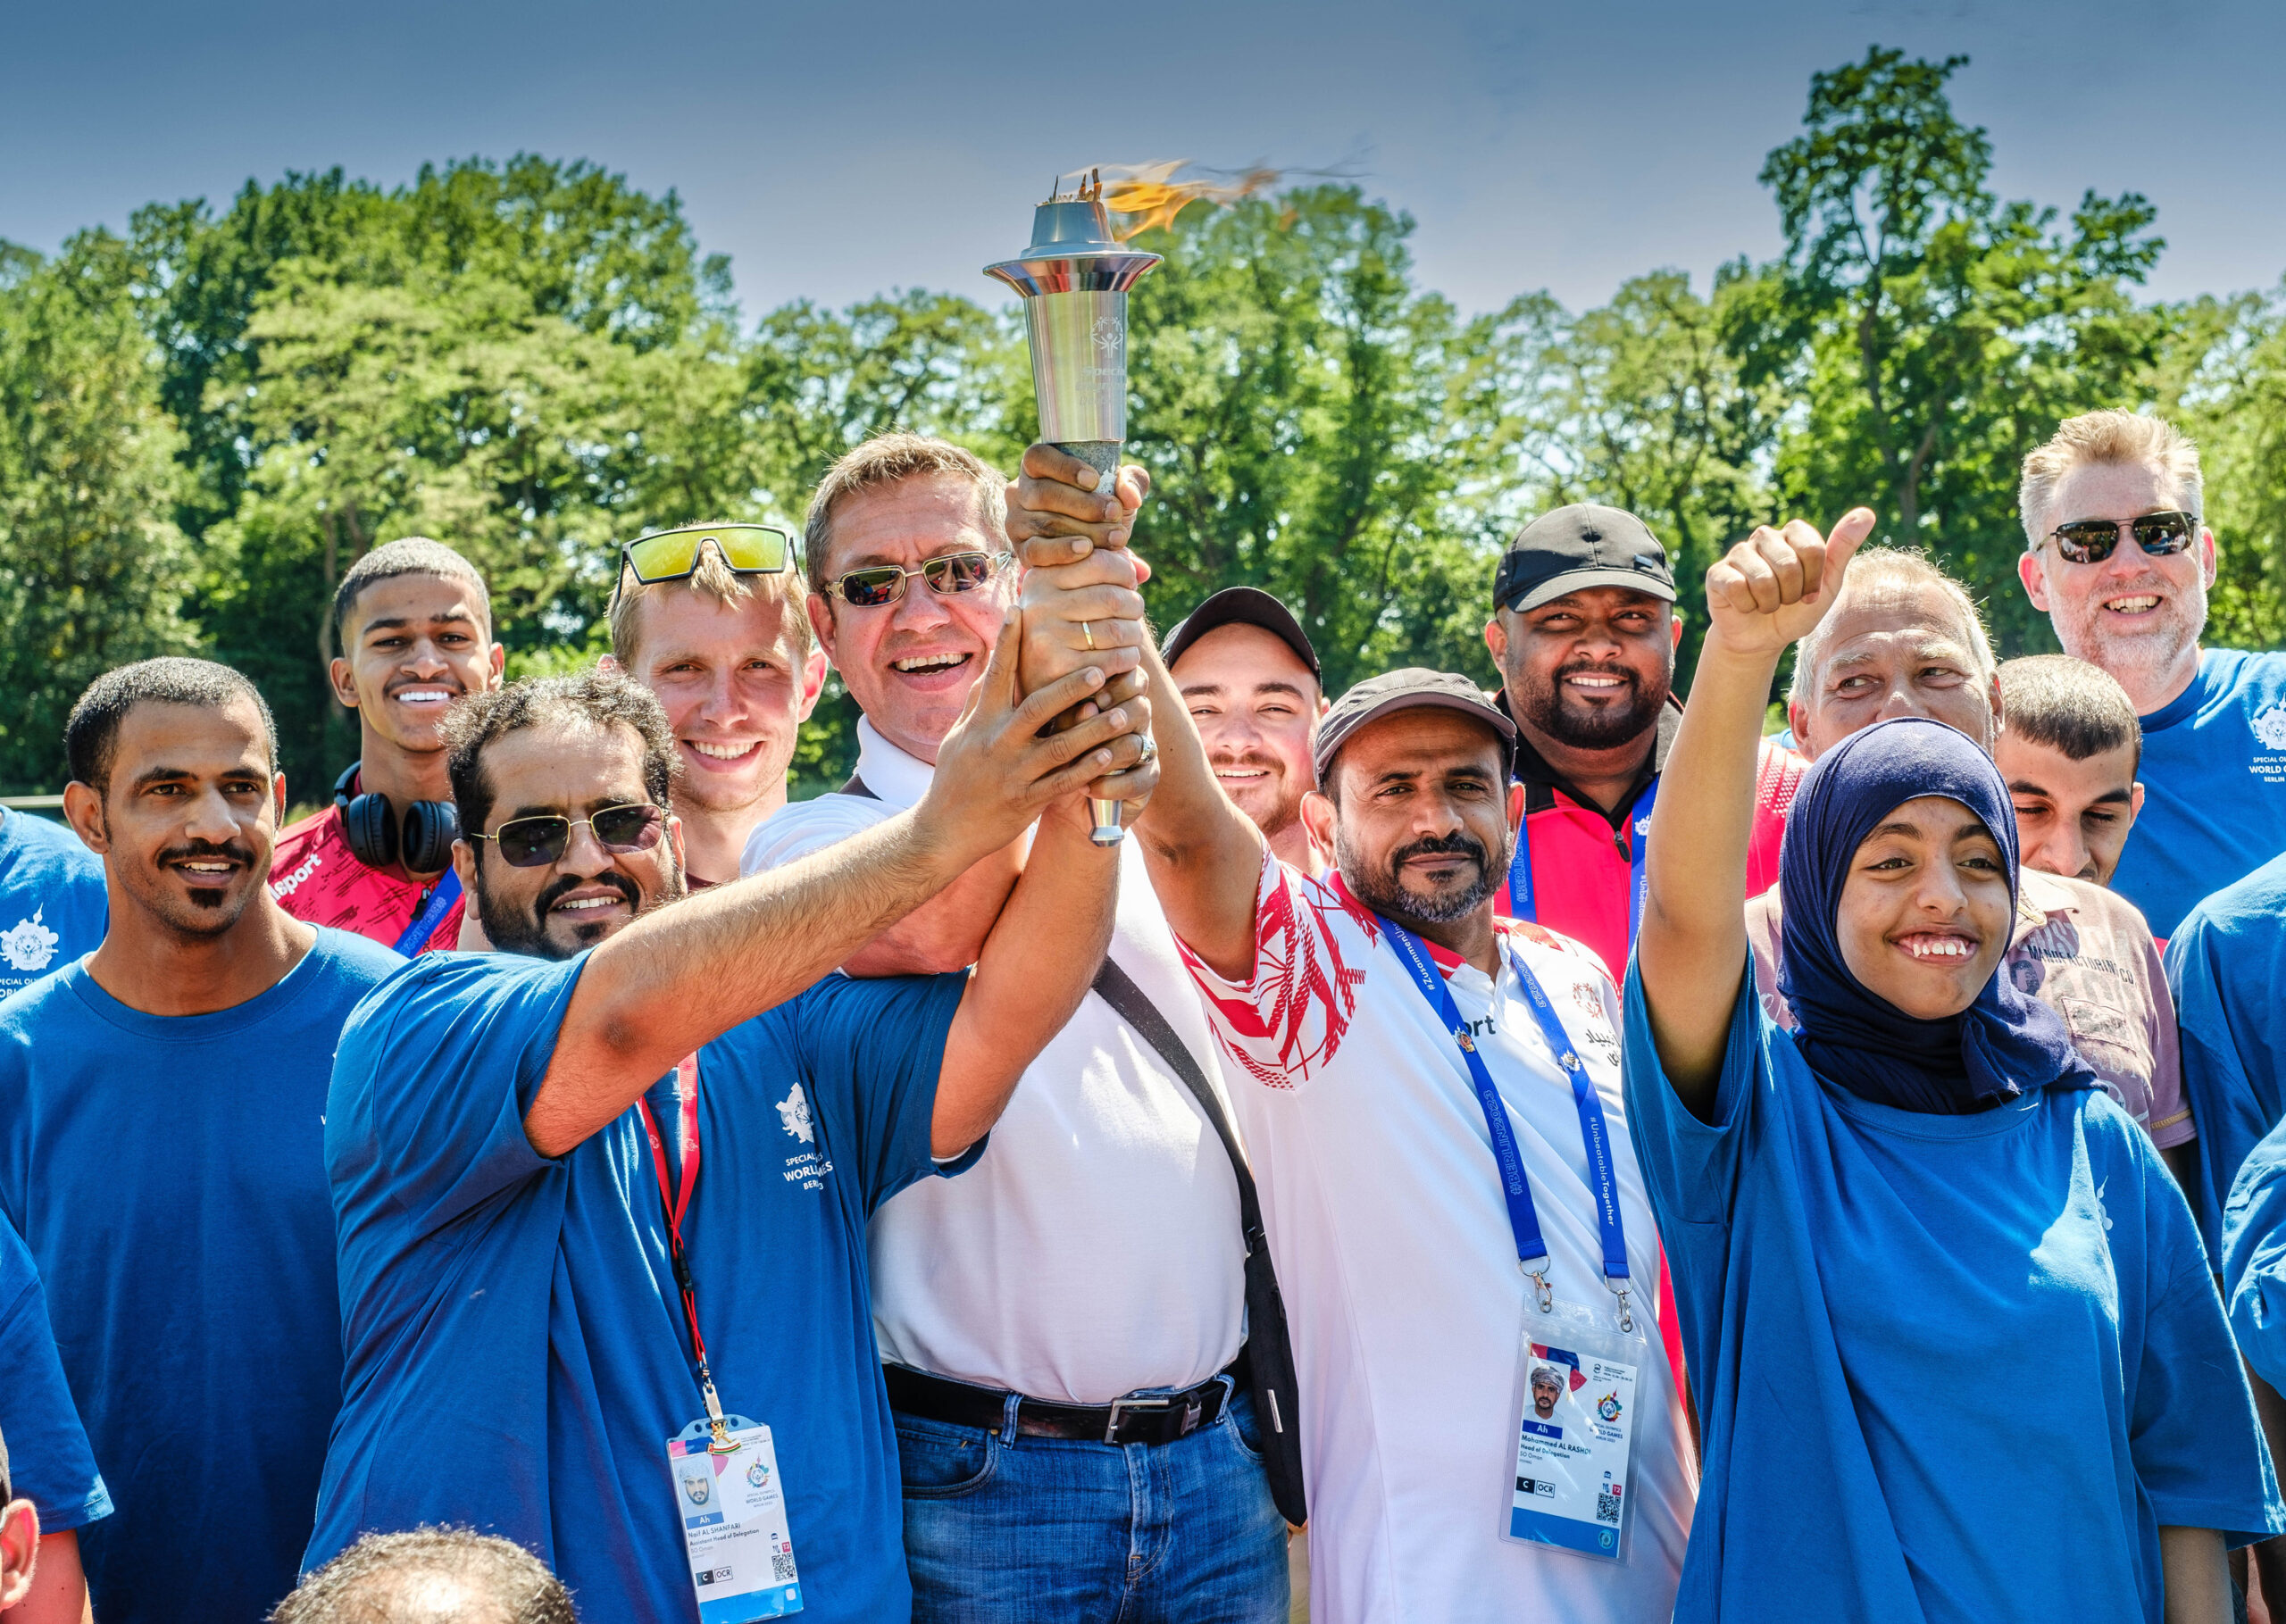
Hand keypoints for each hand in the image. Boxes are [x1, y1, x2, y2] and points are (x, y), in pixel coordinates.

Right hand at [920, 608, 1151, 864]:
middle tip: (1101, 668)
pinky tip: (1112, 754)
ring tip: (1124, 713)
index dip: (1007, 642)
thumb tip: (993, 662)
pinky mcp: (1027, 801)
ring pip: (1060, 747)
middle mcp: (996, 743)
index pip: (996, 674)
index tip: (1020, 610)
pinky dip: (1088, 768)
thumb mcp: (960, 736)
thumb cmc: (954, 777)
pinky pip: (1064, 782)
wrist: (944, 831)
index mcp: (980, 722)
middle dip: (1071, 686)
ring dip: (1094, 729)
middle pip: (1037, 707)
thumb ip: (979, 701)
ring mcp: (1013, 773)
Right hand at [1006, 443, 1153, 580]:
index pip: (1038, 457)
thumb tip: (1129, 496)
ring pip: (1044, 523)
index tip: (1095, 480)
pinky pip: (1036, 551)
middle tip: (1114, 513)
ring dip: (1084, 530)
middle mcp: (1020, 491)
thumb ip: (1131, 483)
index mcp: (1037, 466)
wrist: (1094, 546)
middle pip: (1044, 494)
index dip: (1064, 467)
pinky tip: (1086, 549)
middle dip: (1084, 505)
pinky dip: (1063, 551)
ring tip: (1115, 536)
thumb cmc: (1102, 506)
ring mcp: (1017, 521)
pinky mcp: (1022, 550)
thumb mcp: (1118, 490)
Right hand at [1019, 544, 1148, 701]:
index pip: (1100, 561)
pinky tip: (1126, 658)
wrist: (1035, 682)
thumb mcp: (1066, 593)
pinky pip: (1114, 659)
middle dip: (1134, 606)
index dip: (1125, 572)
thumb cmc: (1062, 628)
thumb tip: (1143, 570)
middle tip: (1134, 615)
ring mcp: (1046, 638)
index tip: (1128, 585)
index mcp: (1040, 578)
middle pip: (1113, 598)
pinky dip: (1129, 658)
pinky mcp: (1059, 669)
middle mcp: (1038, 605)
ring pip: (1117, 630)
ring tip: (1131, 637)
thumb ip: (1104, 572)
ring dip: (1134, 634)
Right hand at [1702, 508, 1875, 661]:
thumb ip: (1844, 548)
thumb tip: (1866, 513)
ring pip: (1761, 579)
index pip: (1813, 549)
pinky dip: (1746, 606)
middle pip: (1788, 565)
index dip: (1814, 580)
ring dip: (1769, 603)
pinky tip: (1744, 606)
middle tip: (1785, 601)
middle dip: (1791, 594)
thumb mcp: (1828, 584)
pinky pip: (1737, 588)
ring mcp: (1739, 553)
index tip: (1809, 591)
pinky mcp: (1717, 573)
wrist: (1763, 639)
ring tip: (1766, 604)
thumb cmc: (1797, 610)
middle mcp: (1764, 536)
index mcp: (1794, 533)